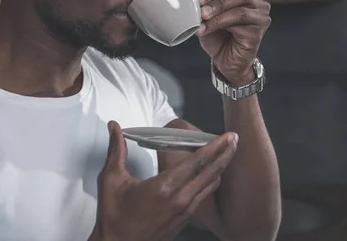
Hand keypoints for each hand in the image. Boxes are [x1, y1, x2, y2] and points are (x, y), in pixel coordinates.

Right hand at [89, 121, 237, 240]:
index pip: (196, 162)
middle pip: (211, 173)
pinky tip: (211, 174)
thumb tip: (115, 126)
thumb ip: (116, 150)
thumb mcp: (111, 179)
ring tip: (227, 153)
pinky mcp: (184, 220)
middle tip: (235, 139)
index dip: (214, 147)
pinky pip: (204, 196)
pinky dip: (211, 181)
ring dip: (220, 168)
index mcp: (164, 187)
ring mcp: (184, 212)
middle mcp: (179, 200)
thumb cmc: (113, 216)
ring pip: (210, 186)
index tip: (227, 136)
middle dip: (225, 154)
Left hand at [196, 0, 270, 84]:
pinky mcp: (257, 33)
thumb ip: (206, 6)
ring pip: (239, 10)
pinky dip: (218, 25)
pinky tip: (206, 30)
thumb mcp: (209, 18)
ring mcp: (261, 19)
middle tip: (201, 9)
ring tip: (202, 20)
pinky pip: (238, 24)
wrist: (226, 63)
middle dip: (217, 0)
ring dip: (217, 14)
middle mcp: (258, 6)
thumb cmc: (220, 39)